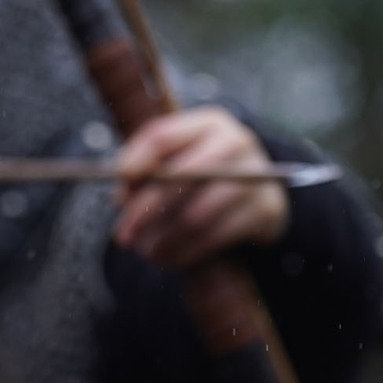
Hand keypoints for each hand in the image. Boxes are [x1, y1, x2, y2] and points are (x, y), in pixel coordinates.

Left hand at [111, 107, 288, 270]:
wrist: (260, 194)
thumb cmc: (205, 175)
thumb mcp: (177, 162)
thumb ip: (145, 174)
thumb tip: (124, 199)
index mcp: (208, 123)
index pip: (161, 136)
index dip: (134, 164)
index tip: (117, 193)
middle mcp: (237, 142)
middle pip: (180, 177)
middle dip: (145, 211)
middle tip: (124, 237)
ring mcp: (256, 175)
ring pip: (196, 214)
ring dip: (165, 239)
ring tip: (147, 252)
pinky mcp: (266, 209)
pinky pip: (216, 237)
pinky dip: (187, 252)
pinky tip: (171, 259)